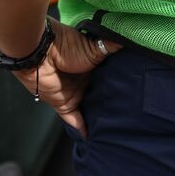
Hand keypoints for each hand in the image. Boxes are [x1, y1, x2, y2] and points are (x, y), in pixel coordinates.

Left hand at [11, 20, 120, 137]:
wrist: (40, 53)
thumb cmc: (66, 46)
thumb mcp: (94, 48)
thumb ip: (111, 45)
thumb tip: (129, 38)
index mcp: (91, 66)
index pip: (107, 77)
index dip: (118, 84)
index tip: (134, 92)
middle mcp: (84, 81)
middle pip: (99, 94)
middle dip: (110, 103)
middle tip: (129, 114)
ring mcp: (74, 93)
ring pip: (89, 108)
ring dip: (98, 117)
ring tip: (116, 128)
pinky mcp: (65, 104)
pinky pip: (75, 120)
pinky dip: (83, 128)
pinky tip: (92, 137)